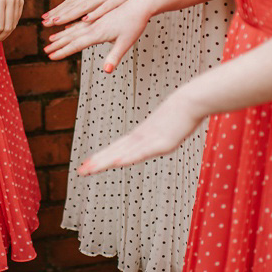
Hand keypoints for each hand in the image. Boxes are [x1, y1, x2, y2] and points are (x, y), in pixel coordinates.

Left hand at [42, 0, 150, 26]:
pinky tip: (85, 19)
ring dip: (70, 14)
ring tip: (56, 21)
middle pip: (73, 5)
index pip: (71, 1)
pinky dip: (95, 13)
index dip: (57, 9)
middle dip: (58, 14)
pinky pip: (104, 7)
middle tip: (44, 22)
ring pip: (84, 6)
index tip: (45, 17)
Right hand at [44, 0, 149, 69]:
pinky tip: (67, 28)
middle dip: (58, 44)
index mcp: (98, 32)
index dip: (63, 51)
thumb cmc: (135, 24)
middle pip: (71, 36)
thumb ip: (114, 57)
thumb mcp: (126, 43)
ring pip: (74, 28)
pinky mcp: (99, 17)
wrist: (141, 4)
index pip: (76, 44)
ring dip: (62, 35)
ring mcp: (95, 21)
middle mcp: (93, 25)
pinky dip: (71, 27)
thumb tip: (106, 71)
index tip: (51, 57)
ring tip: (51, 39)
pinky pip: (80, 23)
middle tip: (45, 51)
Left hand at [78, 90, 207, 174]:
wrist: (192, 100)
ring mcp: (151, 140)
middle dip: (98, 162)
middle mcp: (142, 137)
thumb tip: (162, 136)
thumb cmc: (182, 110)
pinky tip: (117, 163)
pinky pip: (143, 152)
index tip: (88, 164)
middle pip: (116, 151)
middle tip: (80, 171)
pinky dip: (129, 157)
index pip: (118, 147)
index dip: (102, 156)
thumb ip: (162, 133)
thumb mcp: (168, 126)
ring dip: (106, 161)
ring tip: (90, 169)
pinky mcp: (162, 143)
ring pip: (124, 153)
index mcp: (142, 134)